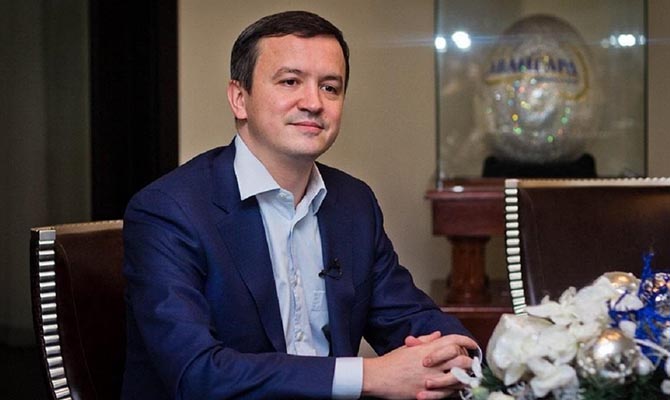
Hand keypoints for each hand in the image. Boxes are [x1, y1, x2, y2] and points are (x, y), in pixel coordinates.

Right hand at [361, 334, 476, 398]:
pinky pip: (448, 392)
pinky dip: (455, 390)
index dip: (466, 341)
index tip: (472, 344)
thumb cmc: (391, 362)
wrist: (379, 377)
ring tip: (468, 377)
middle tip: (473, 363)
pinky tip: (455, 388)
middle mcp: (432, 362)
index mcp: (427, 348)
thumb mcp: (408, 347)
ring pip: (458, 377)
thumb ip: (425, 340)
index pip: (453, 340)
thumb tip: (438, 335)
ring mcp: (431, 377)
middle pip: (461, 359)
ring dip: (465, 377)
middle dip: (470, 361)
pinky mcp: (428, 391)